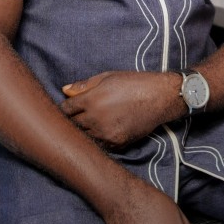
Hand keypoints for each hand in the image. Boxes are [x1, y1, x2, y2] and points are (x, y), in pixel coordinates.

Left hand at [61, 70, 183, 148]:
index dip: (66, 108)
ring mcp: (105, 134)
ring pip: (84, 137)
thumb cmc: (133, 83)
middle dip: (73, 120)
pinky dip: (98, 140)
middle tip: (78, 116)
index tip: (70, 107)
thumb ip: (84, 85)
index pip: (66, 109)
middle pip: (72, 125)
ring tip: (90, 124)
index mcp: (91, 100)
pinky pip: (99, 146)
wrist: (159, 97)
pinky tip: (103, 131)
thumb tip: (65, 90)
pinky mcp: (116, 144)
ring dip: (84, 132)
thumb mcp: (107, 77)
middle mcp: (95, 119)